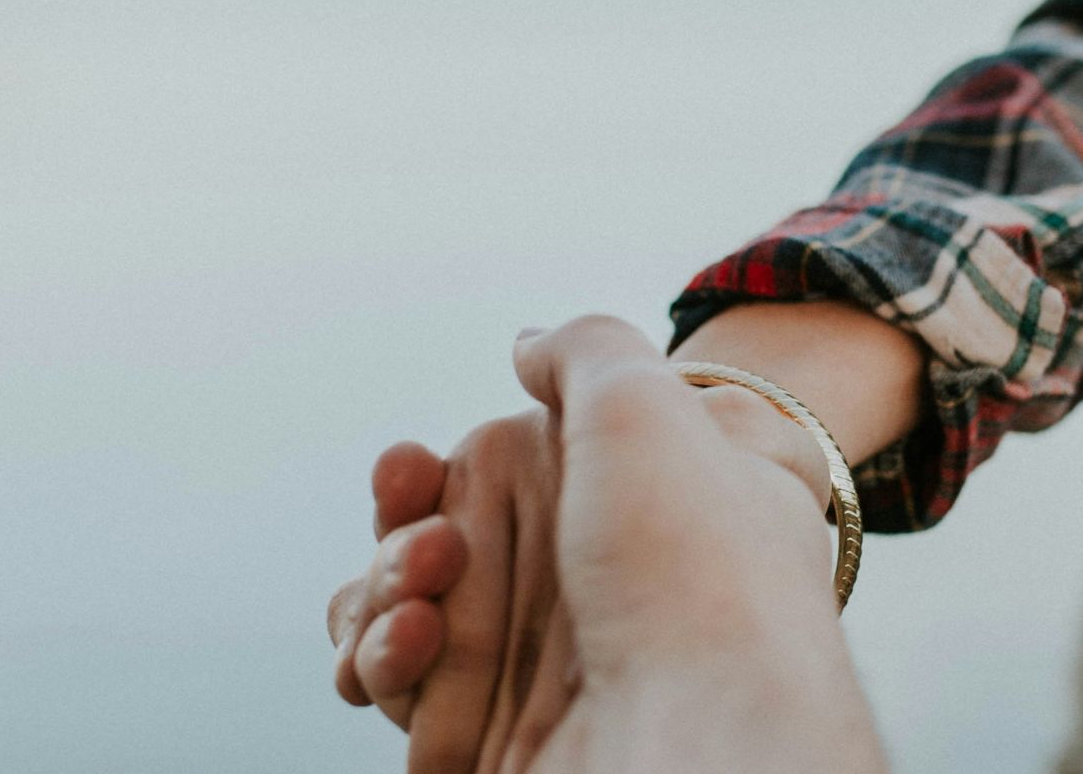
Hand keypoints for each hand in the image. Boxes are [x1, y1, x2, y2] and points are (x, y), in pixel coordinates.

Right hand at [326, 320, 858, 770]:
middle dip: (400, 534)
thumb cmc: (698, 574)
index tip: (414, 465)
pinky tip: (411, 647)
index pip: (510, 470)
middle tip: (429, 548)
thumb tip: (528, 347)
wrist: (702, 747)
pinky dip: (379, 662)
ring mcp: (548, 666)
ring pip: (405, 611)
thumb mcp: (649, 404)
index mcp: (639, 503)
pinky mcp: (498, 736)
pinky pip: (398, 685)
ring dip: (380, 594)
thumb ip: (585, 350)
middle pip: (441, 538)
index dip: (445, 468)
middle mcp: (597, 581)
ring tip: (418, 607)